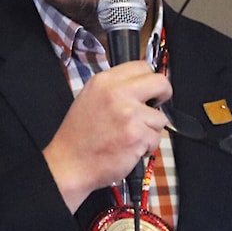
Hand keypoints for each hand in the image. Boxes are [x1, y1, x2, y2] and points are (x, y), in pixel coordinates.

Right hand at [43, 60, 172, 211]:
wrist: (68, 163)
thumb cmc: (78, 136)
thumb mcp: (90, 98)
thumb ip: (115, 88)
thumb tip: (142, 85)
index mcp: (104, 81)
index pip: (142, 66)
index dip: (149, 80)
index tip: (149, 90)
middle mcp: (116, 94)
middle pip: (160, 83)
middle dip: (163, 95)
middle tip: (155, 107)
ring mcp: (128, 114)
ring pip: (160, 117)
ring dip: (150, 129)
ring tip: (129, 136)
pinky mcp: (137, 135)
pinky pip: (156, 138)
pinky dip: (147, 147)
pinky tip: (129, 148)